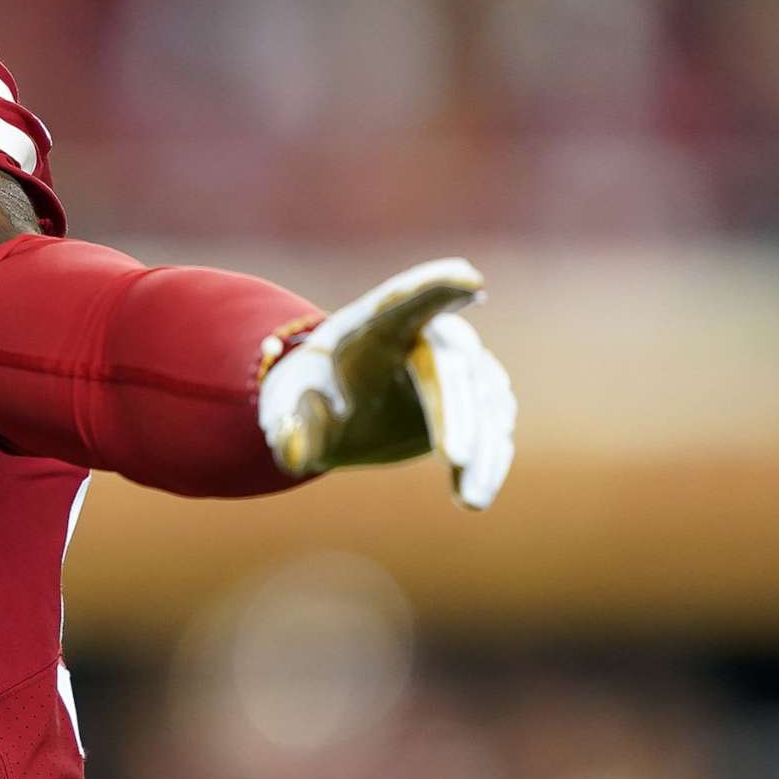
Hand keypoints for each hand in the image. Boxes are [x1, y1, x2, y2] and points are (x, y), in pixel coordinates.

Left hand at [257, 258, 516, 509]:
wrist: (334, 409)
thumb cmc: (308, 399)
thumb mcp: (285, 417)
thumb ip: (290, 430)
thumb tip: (306, 431)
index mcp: (372, 325)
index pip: (404, 300)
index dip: (435, 287)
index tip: (469, 279)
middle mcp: (425, 336)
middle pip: (450, 366)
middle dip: (457, 411)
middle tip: (454, 457)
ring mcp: (460, 366)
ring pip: (485, 401)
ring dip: (482, 449)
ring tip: (469, 499)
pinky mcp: (478, 401)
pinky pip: (493, 427)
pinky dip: (490, 462)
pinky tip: (473, 495)